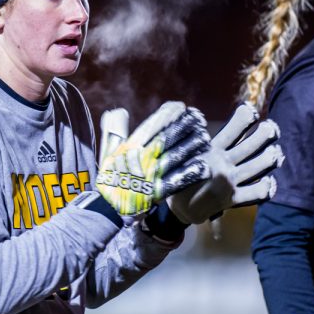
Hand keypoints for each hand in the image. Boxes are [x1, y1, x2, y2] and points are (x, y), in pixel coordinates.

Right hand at [95, 101, 210, 215]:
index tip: (182, 107)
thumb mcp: (108, 151)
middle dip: (184, 127)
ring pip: (174, 157)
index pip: (151, 125)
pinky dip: (189, 174)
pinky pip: (175, 182)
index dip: (167, 114)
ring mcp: (150, 175)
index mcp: (130, 146)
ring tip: (205, 138)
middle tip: (200, 119)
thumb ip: (114, 129)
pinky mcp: (156, 193)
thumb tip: (120, 111)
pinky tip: (203, 166)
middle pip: (166, 138)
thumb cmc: (110, 177)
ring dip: (190, 147)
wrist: (107, 207)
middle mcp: (141, 158)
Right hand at [166, 102, 281, 223]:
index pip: (232, 131)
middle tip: (272, 128)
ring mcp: (230, 183)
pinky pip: (258, 192)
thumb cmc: (178, 175)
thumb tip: (194, 115)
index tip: (251, 110)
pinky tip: (269, 180)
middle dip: (266, 133)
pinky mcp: (234, 200)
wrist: (178, 208)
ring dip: (272, 157)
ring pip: (260, 166)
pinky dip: (268, 186)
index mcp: (211, 152)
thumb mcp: (183, 153)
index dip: (245, 117)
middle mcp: (223, 166)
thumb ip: (193, 138)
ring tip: (275, 151)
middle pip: (252, 146)